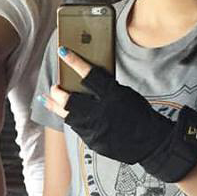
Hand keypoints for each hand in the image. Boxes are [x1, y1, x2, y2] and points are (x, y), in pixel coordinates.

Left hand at [41, 48, 196, 182]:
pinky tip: (66, 114)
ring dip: (55, 106)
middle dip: (58, 92)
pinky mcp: (92, 141)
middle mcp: (100, 113)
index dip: (75, 62)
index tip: (63, 52)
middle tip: (55, 86)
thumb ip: (106, 88)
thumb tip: (85, 79)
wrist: (150, 142)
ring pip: (67, 116)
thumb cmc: (139, 113)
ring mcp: (94, 129)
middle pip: (69, 100)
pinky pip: (77, 128)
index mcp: (112, 96)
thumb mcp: (126, 94)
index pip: (90, 76)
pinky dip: (72, 119)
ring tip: (46, 98)